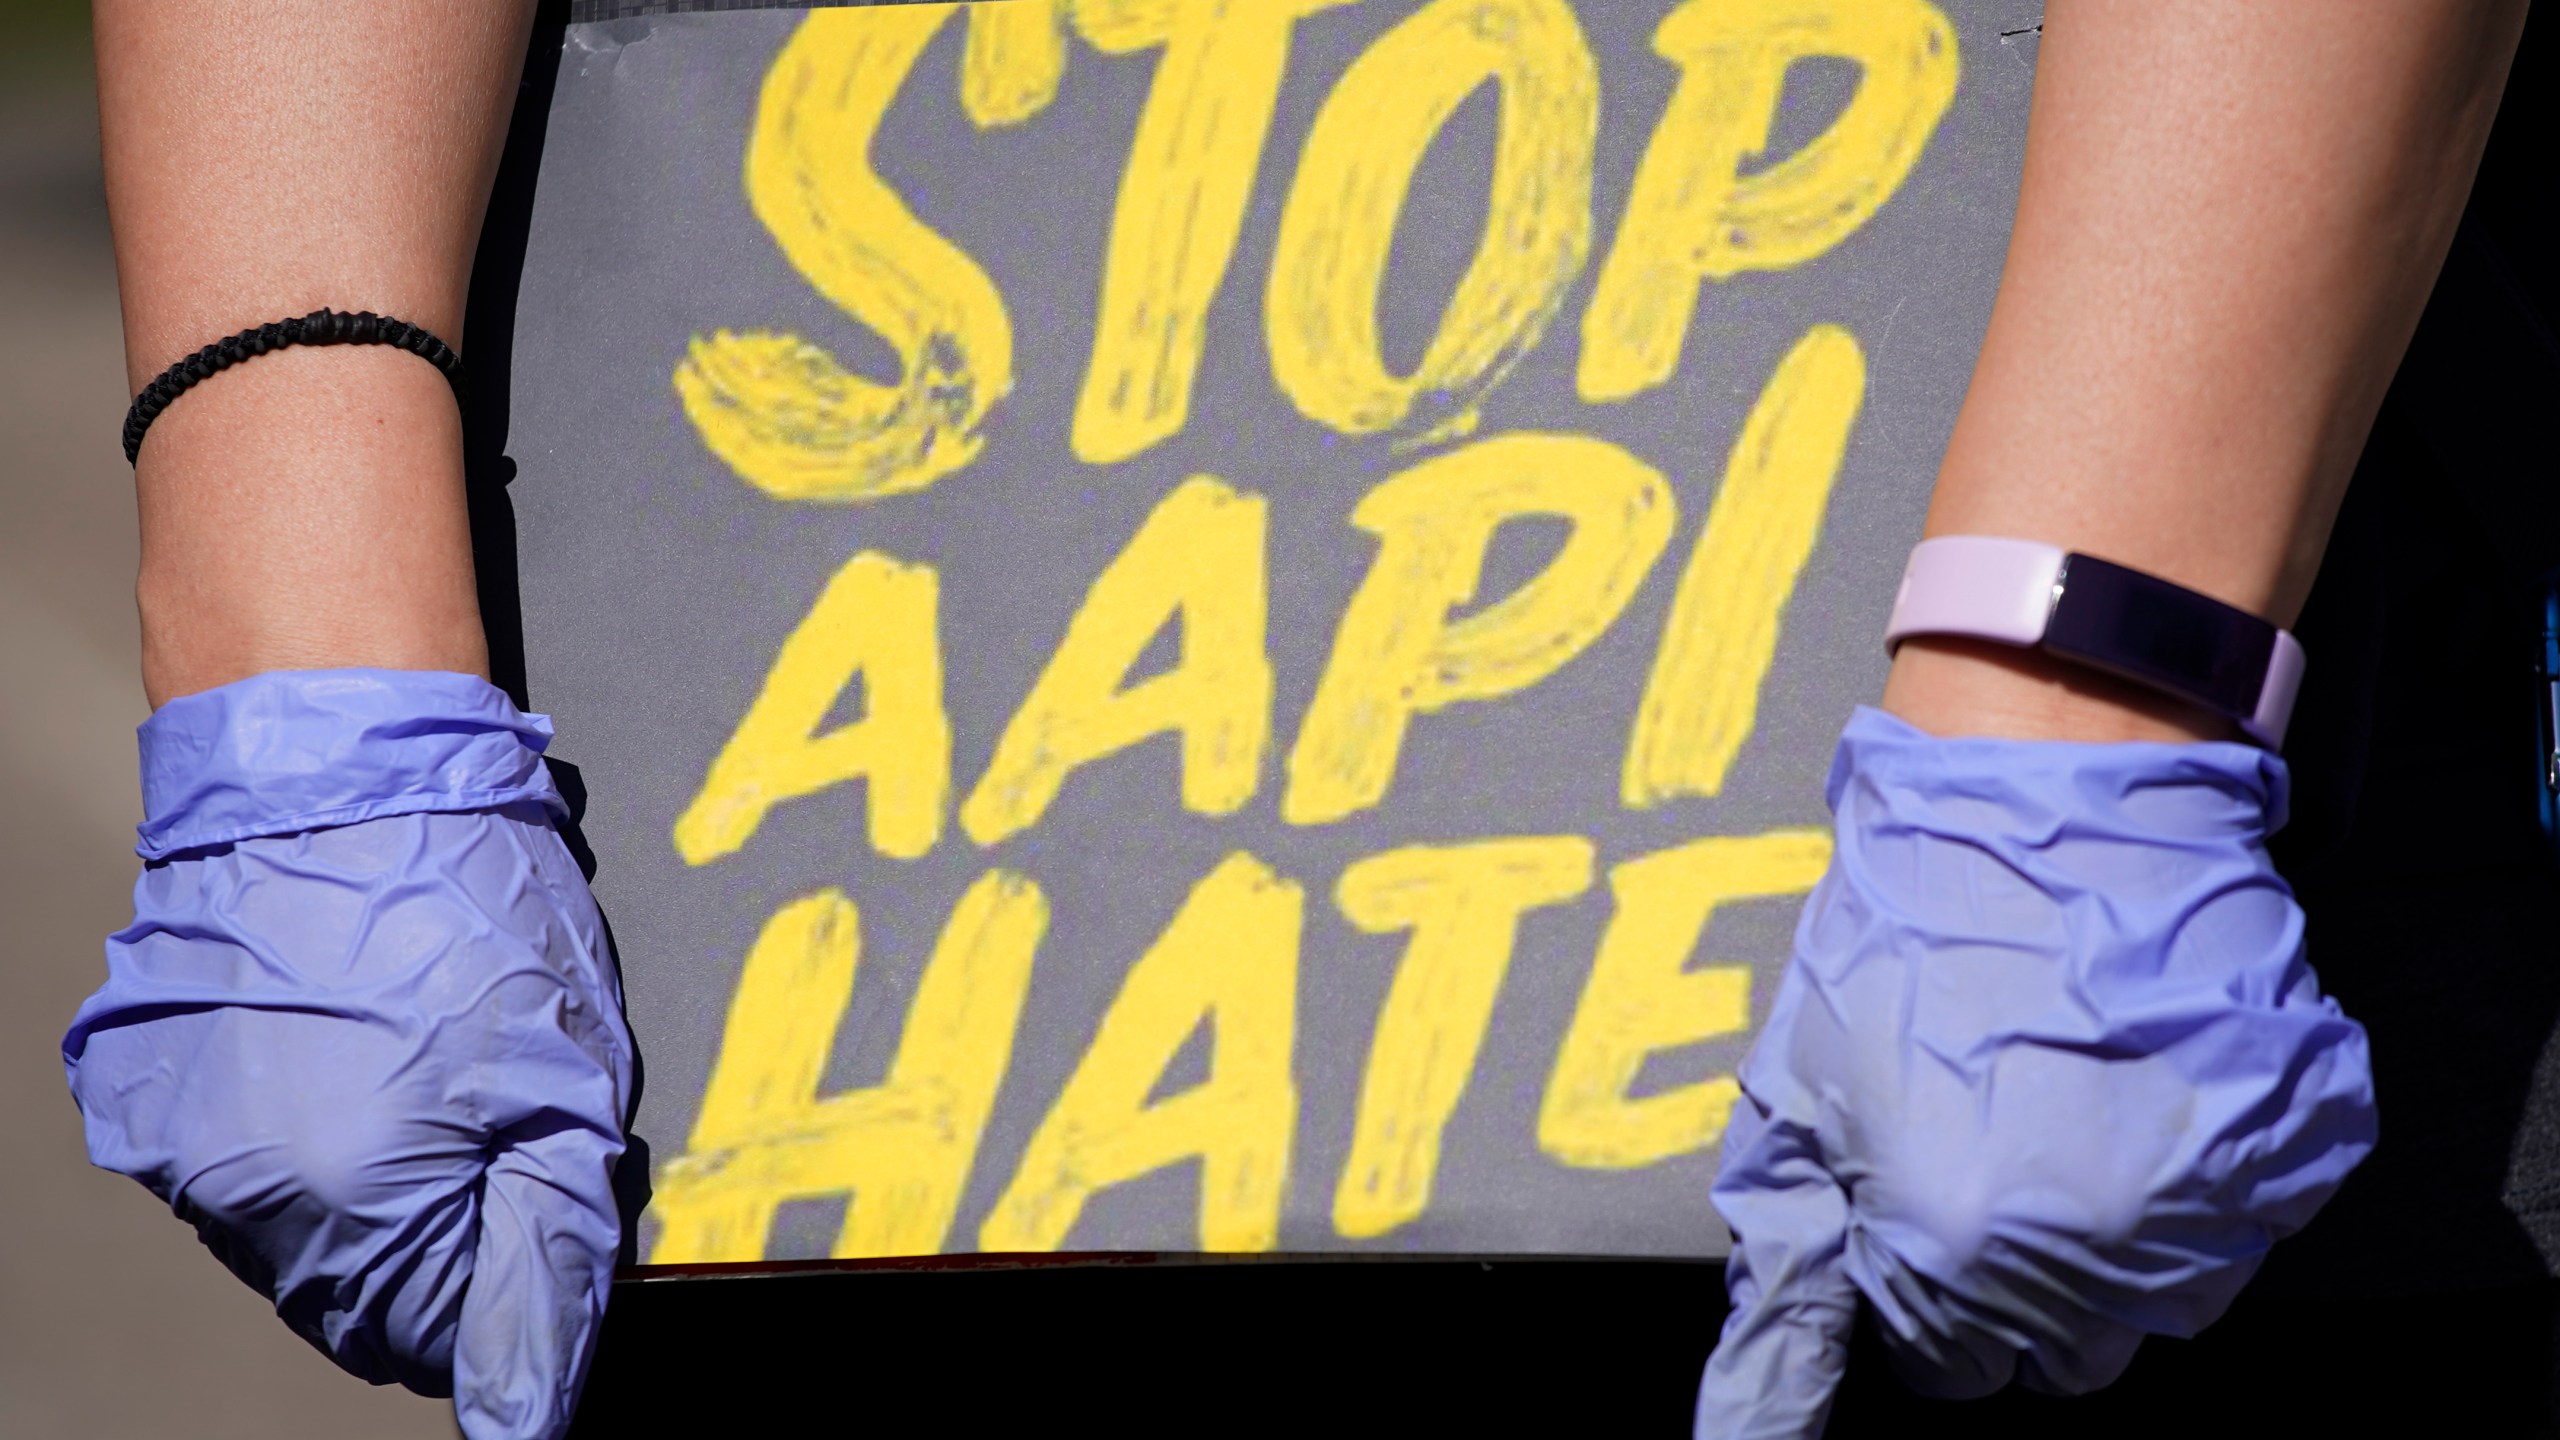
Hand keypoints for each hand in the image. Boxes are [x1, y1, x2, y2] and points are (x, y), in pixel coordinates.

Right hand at [62, 670, 634, 1439]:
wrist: (342, 766)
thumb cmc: (466, 903)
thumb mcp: (567, 1084)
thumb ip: (552, 1260)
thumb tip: (532, 1409)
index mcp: (350, 1207)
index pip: (439, 1339)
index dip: (508, 1277)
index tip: (533, 1194)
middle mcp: (242, 1197)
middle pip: (364, 1294)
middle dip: (442, 1230)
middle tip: (484, 1112)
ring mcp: (180, 1145)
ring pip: (303, 1234)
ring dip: (370, 1183)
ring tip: (415, 1062)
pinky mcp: (148, 1092)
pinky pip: (243, 1163)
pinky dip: (303, 1127)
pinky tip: (349, 1042)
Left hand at [1693, 707, 2374, 1436]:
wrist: (2048, 798)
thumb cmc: (1903, 933)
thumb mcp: (1800, 1092)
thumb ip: (1789, 1264)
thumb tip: (1753, 1413)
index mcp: (1954, 1250)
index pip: (1947, 1366)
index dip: (1926, 1296)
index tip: (1924, 1224)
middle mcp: (2088, 1254)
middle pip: (2059, 1355)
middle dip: (2016, 1284)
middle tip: (1997, 1164)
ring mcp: (2208, 1205)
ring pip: (2160, 1307)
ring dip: (2111, 1242)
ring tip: (2069, 1114)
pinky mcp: (2291, 1150)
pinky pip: (2245, 1226)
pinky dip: (2201, 1180)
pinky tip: (2140, 1089)